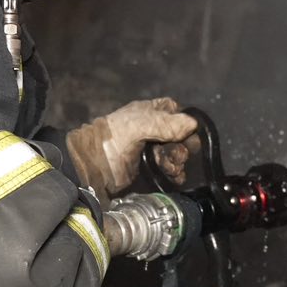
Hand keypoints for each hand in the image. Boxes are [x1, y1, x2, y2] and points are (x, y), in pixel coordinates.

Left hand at [66, 97, 199, 197]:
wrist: (92, 166)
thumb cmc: (113, 139)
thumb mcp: (139, 125)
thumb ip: (167, 123)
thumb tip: (193, 123)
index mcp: (149, 113)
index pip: (175, 111)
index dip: (184, 120)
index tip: (187, 131)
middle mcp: (153, 130)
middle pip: (180, 135)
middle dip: (183, 145)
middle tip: (177, 154)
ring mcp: (151, 151)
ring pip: (177, 153)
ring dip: (179, 160)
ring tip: (171, 166)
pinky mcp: (150, 170)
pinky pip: (171, 169)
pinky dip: (176, 173)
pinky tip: (174, 175)